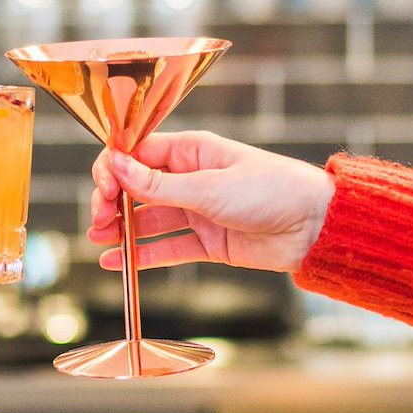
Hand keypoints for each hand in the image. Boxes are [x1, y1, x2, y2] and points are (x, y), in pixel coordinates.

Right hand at [88, 131, 333, 273]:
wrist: (315, 227)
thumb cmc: (273, 191)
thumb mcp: (211, 187)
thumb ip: (160, 185)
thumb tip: (116, 165)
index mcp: (193, 150)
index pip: (138, 153)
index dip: (114, 168)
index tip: (103, 188)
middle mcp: (192, 178)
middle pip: (137, 187)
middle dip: (112, 201)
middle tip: (98, 219)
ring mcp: (198, 211)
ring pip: (148, 219)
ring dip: (120, 229)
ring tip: (97, 239)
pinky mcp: (207, 242)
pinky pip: (166, 248)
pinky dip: (140, 255)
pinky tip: (114, 261)